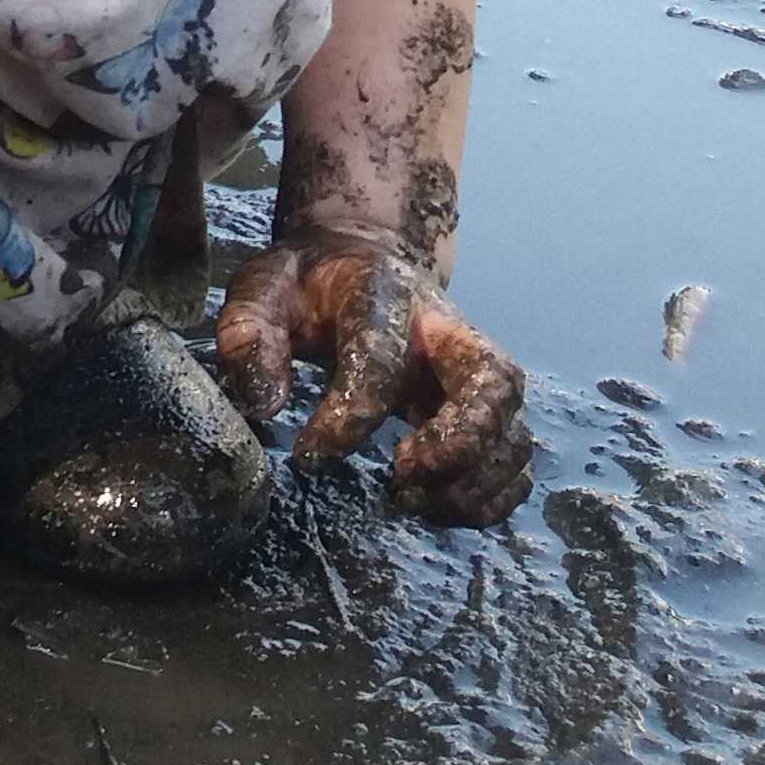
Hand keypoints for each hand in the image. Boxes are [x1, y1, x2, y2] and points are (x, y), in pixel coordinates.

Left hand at [214, 230, 532, 526]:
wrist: (361, 257)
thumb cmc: (308, 284)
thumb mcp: (262, 287)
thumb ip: (248, 334)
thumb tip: (263, 405)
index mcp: (383, 291)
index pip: (381, 352)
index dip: (350, 412)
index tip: (311, 454)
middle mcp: (446, 330)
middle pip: (494, 381)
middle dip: (459, 441)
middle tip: (401, 476)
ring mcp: (475, 369)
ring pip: (514, 427)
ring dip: (475, 481)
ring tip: (412, 500)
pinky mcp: (486, 405)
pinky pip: (516, 459)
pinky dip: (493, 496)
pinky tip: (440, 507)